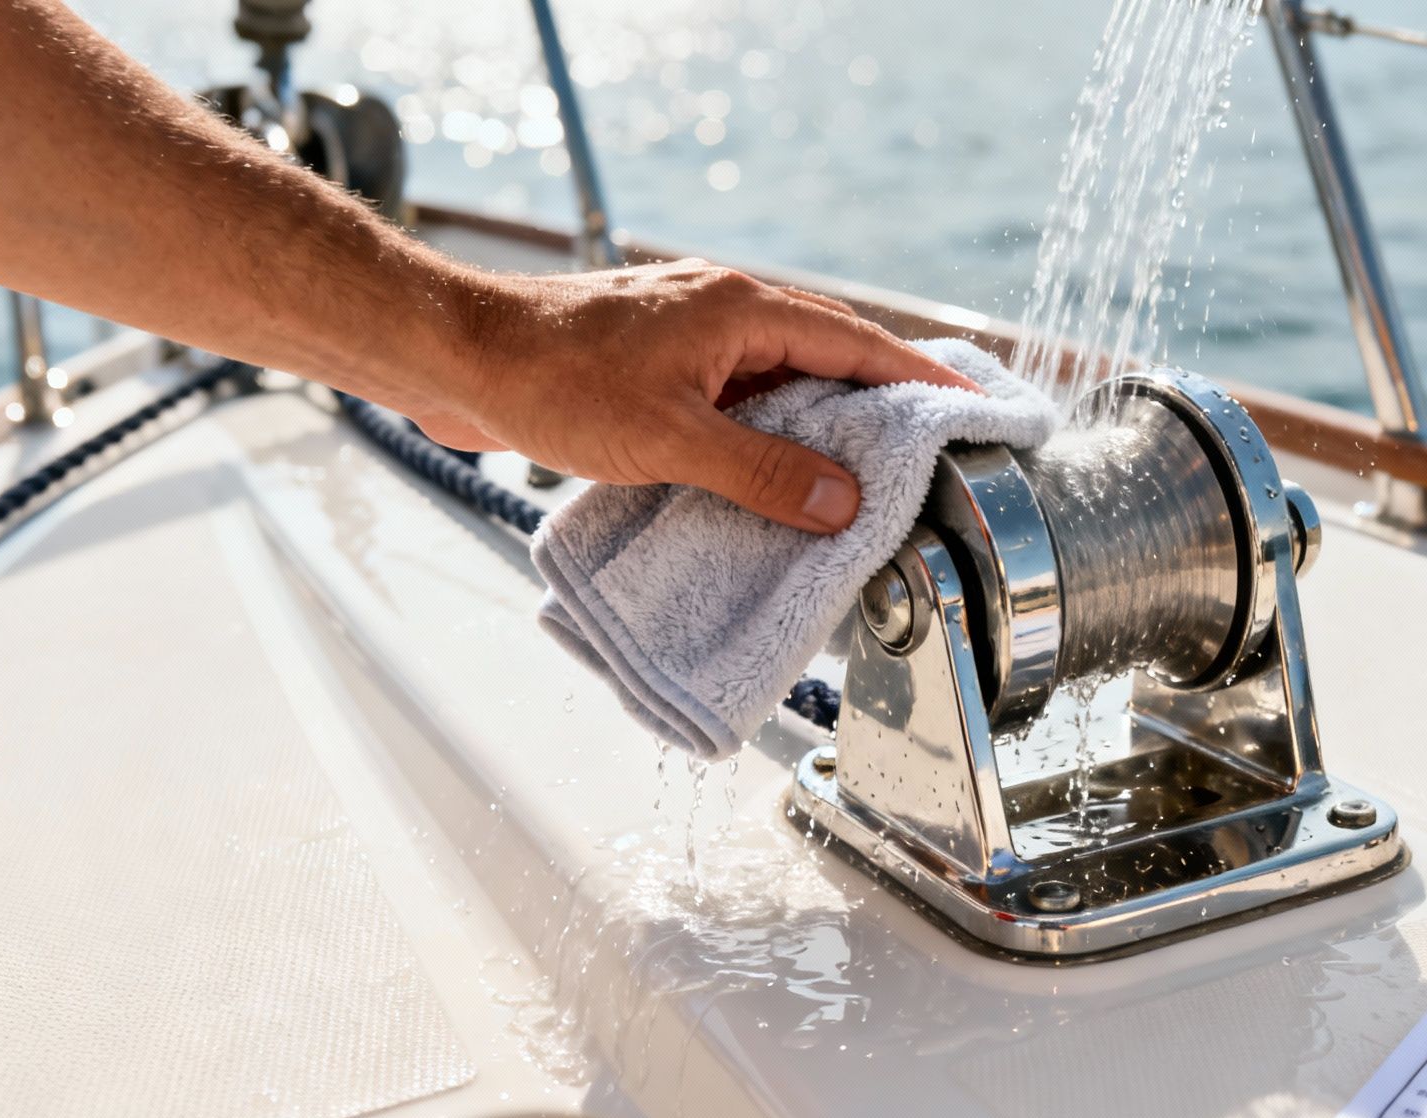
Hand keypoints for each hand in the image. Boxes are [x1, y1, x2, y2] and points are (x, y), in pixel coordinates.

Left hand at [412, 259, 979, 533]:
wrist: (455, 357)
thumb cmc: (552, 381)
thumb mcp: (670, 440)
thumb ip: (762, 472)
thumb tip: (842, 499)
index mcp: (741, 309)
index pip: (857, 341)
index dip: (918, 379)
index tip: (971, 407)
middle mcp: (722, 309)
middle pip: (826, 353)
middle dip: (878, 403)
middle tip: (929, 450)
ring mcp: (688, 332)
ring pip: (778, 376)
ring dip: (815, 423)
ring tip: (858, 478)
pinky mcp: (655, 361)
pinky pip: (734, 393)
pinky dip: (763, 430)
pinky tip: (769, 473)